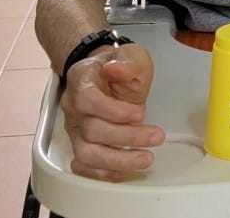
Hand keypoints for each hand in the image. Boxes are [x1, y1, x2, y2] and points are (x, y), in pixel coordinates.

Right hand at [60, 42, 163, 180]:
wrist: (107, 72)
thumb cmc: (118, 65)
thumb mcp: (131, 55)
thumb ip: (126, 63)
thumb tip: (115, 69)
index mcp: (82, 81)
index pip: (87, 100)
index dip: (112, 111)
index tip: (138, 114)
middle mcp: (73, 107)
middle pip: (91, 130)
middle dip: (127, 137)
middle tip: (155, 137)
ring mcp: (75, 128)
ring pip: (86, 153)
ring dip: (117, 161)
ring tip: (145, 159)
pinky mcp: (81, 144)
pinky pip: (83, 166)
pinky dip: (102, 174)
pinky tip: (125, 171)